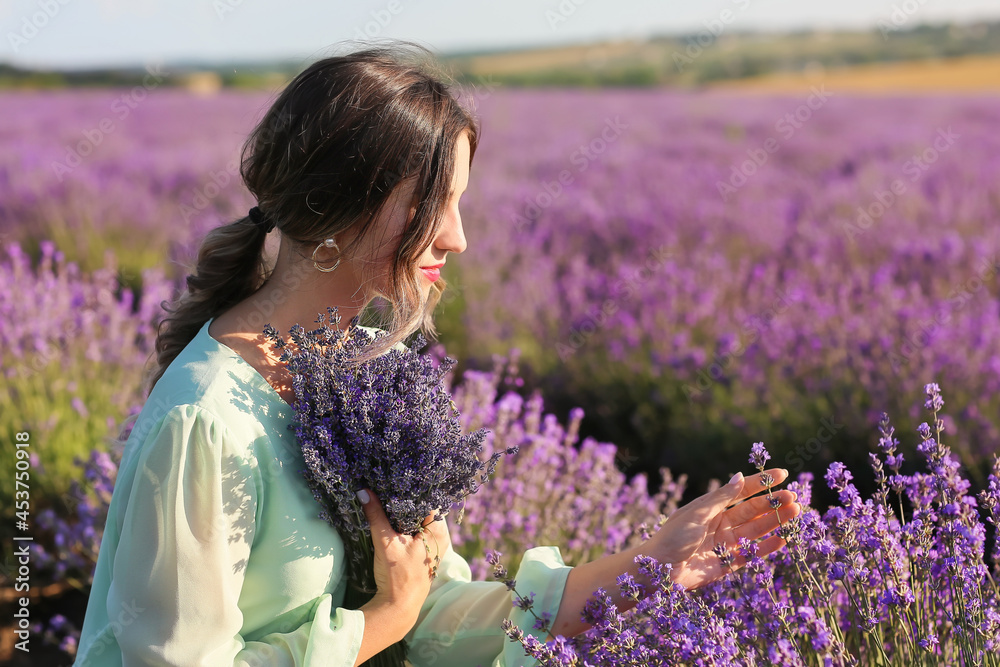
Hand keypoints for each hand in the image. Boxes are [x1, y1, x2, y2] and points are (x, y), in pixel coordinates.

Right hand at [357, 489, 448, 629]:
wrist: (397, 609)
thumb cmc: (398, 577)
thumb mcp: (386, 543)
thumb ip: (375, 516)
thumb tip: (364, 491)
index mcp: (438, 531)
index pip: (427, 499)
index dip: (411, 488)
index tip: (394, 477)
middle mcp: (439, 536)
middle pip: (421, 508)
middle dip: (403, 498)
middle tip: (385, 483)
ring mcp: (431, 545)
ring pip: (416, 519)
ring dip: (401, 511)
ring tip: (384, 495)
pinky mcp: (421, 552)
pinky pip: (413, 529)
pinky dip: (401, 522)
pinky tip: (388, 515)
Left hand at [646, 468, 800, 589]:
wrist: (657, 571)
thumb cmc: (672, 537)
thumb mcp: (697, 513)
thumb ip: (721, 497)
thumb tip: (740, 476)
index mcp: (711, 508)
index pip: (741, 491)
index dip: (761, 482)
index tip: (782, 474)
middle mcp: (721, 523)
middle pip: (752, 510)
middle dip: (772, 503)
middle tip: (793, 497)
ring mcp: (726, 544)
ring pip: (756, 530)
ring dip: (775, 521)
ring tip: (795, 511)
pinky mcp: (728, 564)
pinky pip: (752, 554)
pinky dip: (767, 548)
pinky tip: (783, 539)